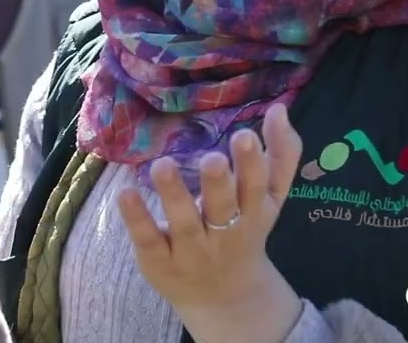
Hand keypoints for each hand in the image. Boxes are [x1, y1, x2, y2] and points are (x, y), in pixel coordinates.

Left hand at [118, 103, 304, 341]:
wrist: (226, 299)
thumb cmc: (246, 231)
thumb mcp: (270, 199)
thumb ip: (281, 155)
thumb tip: (279, 109)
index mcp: (255, 213)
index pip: (257, 188)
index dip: (252, 164)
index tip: (244, 135)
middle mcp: (225, 233)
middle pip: (224, 208)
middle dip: (219, 183)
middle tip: (211, 158)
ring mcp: (191, 250)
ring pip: (184, 224)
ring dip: (173, 194)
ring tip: (162, 165)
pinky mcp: (160, 262)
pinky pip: (149, 240)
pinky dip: (138, 219)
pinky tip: (126, 193)